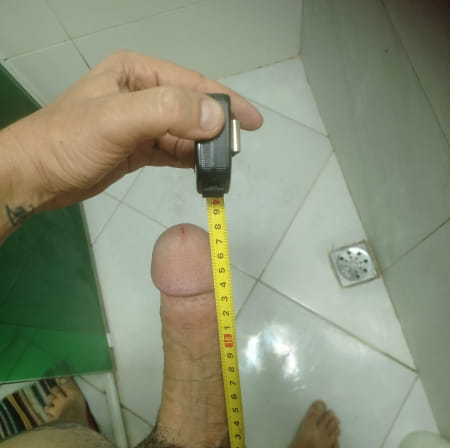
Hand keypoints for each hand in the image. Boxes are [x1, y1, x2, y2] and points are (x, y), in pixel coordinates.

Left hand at [0, 50, 261, 221]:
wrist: (36, 177)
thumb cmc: (69, 142)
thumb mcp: (116, 120)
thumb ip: (167, 112)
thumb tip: (216, 117)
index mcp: (137, 73)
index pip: (191, 83)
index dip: (224, 101)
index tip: (251, 122)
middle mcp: (142, 94)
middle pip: (191, 108)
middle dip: (215, 128)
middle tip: (235, 150)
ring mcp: (141, 123)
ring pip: (184, 133)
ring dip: (203, 147)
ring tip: (223, 164)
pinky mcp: (139, 148)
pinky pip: (172, 151)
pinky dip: (188, 160)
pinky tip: (202, 170)